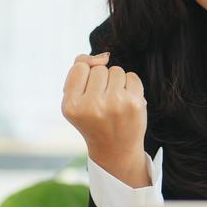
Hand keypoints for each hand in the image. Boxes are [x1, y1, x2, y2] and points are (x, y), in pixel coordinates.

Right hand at [61, 51, 149, 186]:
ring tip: (114, 103)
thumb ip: (79, 71)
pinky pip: (132, 76)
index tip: (88, 95)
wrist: (115, 149)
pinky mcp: (134, 103)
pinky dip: (130, 86)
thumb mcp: (76, 100)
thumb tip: (102, 57)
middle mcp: (92, 106)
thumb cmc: (93, 120)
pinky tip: (126, 102)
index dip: (85, 78)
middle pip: (99, 69)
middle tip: (102, 103)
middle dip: (102, 81)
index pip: (79, 68)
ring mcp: (115, 104)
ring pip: (116, 70)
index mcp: (71, 106)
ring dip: (116, 83)